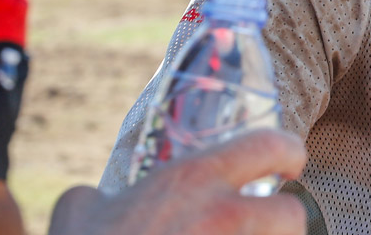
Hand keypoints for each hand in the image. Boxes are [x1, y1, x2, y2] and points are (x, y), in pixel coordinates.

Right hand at [47, 130, 306, 234]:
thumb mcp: (77, 213)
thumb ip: (94, 198)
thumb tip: (92, 201)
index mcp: (193, 181)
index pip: (269, 145)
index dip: (289, 151)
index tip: (290, 164)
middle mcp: (223, 217)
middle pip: (292, 214)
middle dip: (287, 224)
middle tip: (270, 229)